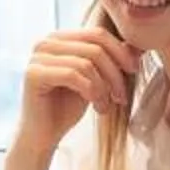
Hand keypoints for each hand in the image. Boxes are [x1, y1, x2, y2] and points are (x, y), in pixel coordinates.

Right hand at [19, 29, 138, 145]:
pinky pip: (73, 75)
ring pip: (86, 63)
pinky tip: (98, 107)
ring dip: (104, 88)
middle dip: (114, 73)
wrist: (44, 135)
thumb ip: (109, 59)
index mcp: (60, 38)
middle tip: (121, 97)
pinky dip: (92, 92)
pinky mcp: (33, 74)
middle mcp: (46, 42)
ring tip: (106, 105)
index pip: (97, 34)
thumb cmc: (67, 107)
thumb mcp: (94, 79)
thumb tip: (136, 45)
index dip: (120, 51)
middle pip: (94, 47)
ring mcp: (37, 57)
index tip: (134, 71)